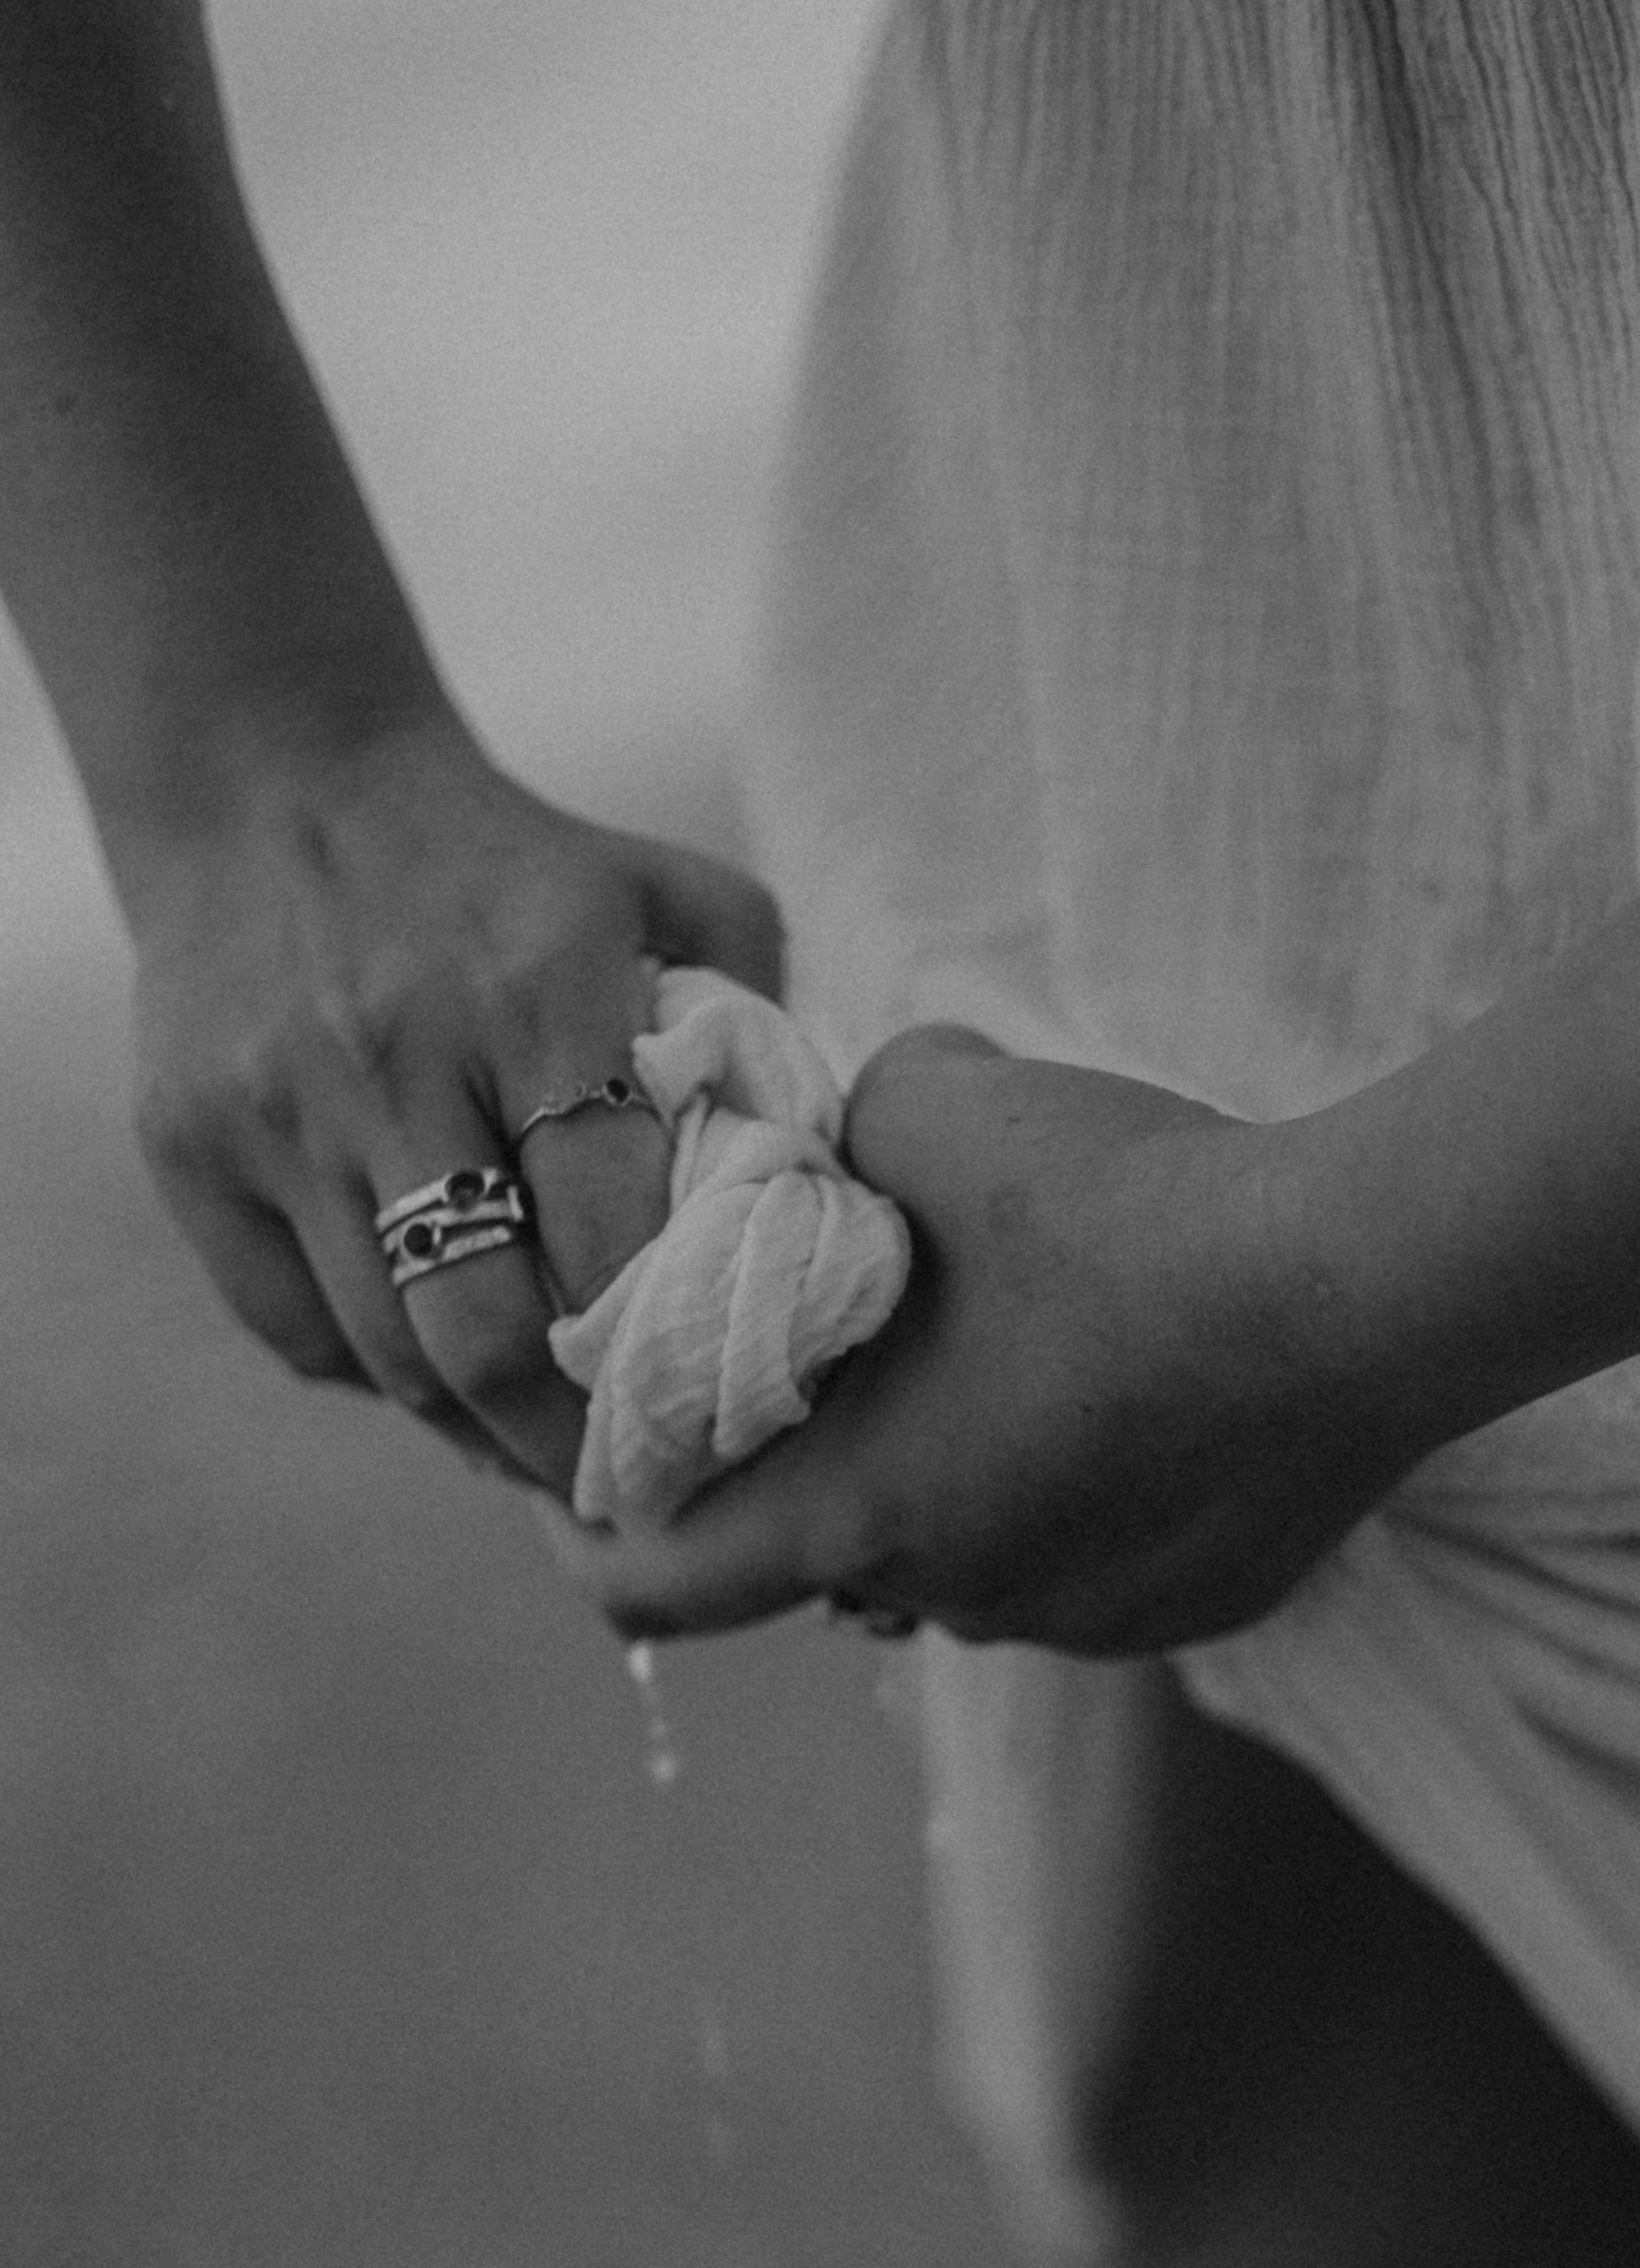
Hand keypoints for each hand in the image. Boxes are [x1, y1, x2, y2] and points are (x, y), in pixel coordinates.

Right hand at [125, 708, 784, 1491]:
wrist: (275, 778)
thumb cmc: (516, 864)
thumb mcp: (666, 894)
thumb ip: (760, 1025)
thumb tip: (823, 1194)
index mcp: (539, 989)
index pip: (613, 1234)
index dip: (667, 1357)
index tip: (716, 1425)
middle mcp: (398, 1056)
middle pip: (487, 1334)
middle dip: (569, 1445)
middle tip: (629, 1489)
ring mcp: (277, 1111)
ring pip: (387, 1354)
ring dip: (474, 1435)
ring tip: (543, 1458)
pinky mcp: (189, 1147)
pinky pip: (293, 1329)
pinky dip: (373, 1378)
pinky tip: (437, 1383)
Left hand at [542, 1028, 1419, 1654]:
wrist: (1368, 1283)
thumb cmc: (1131, 1205)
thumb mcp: (937, 1102)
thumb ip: (845, 1128)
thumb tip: (844, 1123)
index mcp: (859, 1512)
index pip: (646, 1586)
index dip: (583, 1528)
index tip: (581, 1468)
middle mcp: (962, 1596)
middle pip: (824, 1556)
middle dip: (807, 1466)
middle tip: (823, 1353)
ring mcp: (1090, 1617)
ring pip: (970, 1555)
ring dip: (954, 1475)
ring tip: (1008, 1346)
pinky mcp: (1203, 1605)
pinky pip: (1097, 1554)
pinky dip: (1080, 1485)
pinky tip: (1138, 1374)